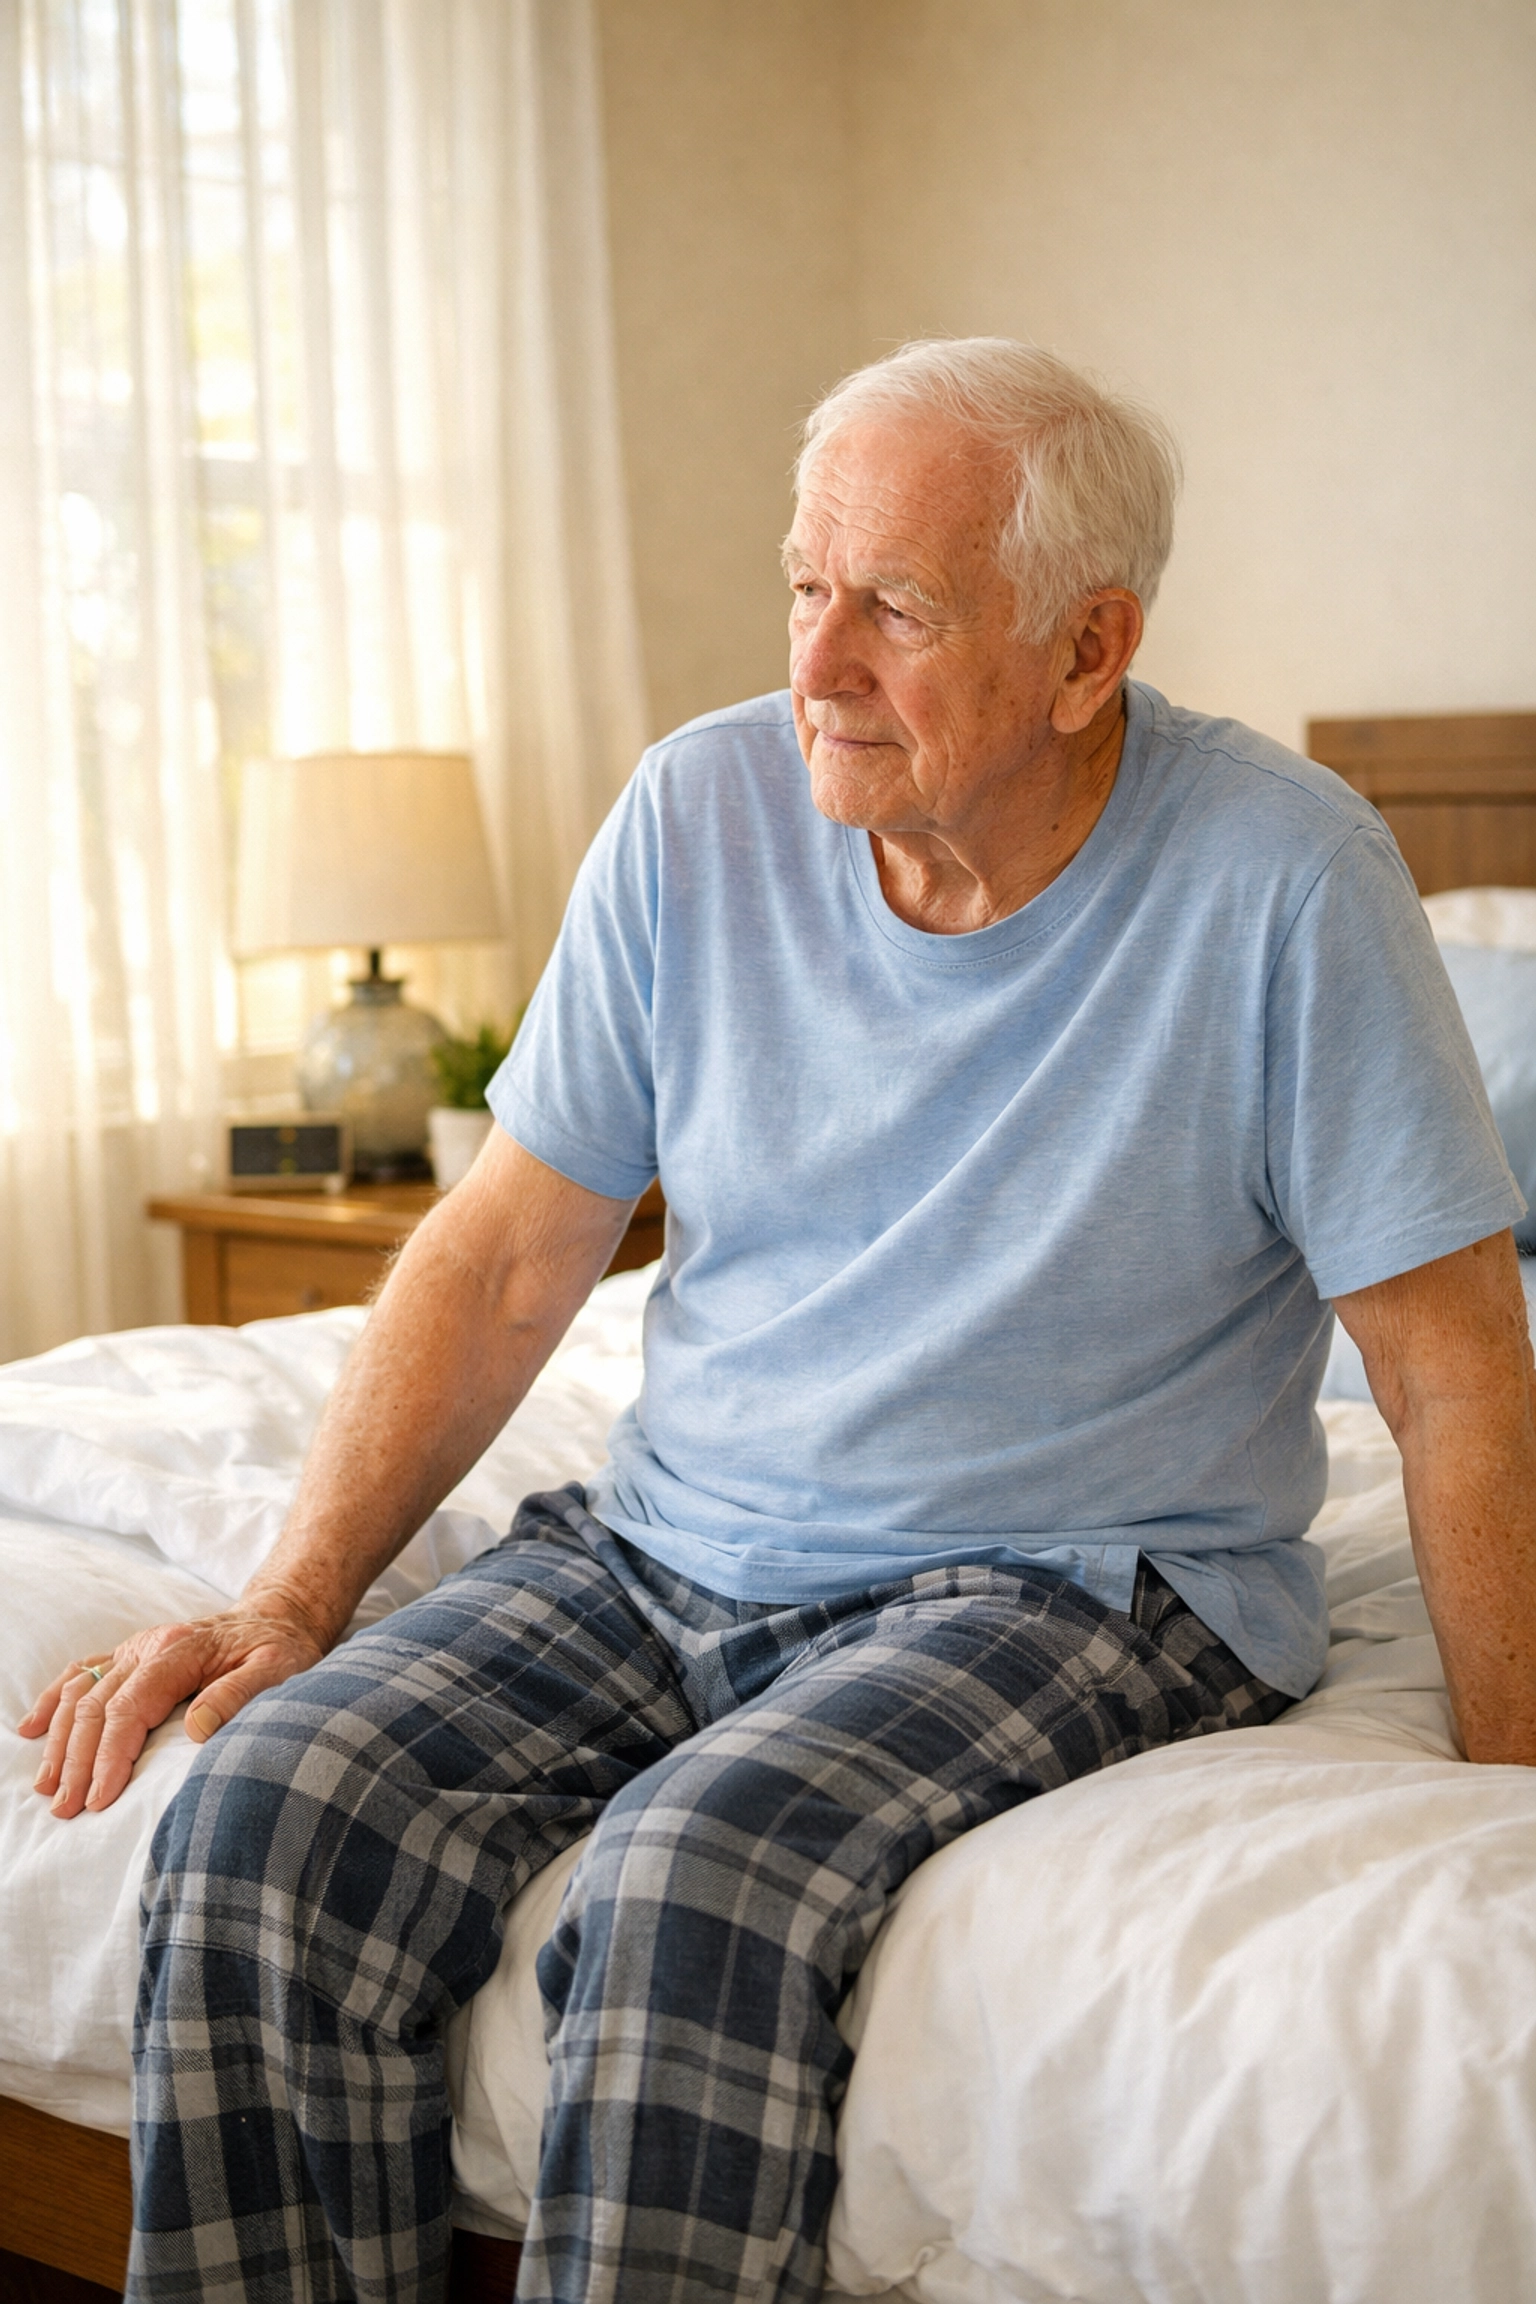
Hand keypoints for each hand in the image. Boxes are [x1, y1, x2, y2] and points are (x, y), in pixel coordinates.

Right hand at [18, 1605, 326, 1818]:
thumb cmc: (280, 1648)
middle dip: (76, 1761)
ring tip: (47, 1787)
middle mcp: (147, 1647)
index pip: (129, 1709)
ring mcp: (134, 1649)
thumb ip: (237, 1695)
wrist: (277, 1617)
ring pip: (80, 1693)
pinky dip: (53, 1701)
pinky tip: (30, 1729)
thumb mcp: (277, 1669)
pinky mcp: (129, 1655)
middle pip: (96, 1706)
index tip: (98, 1800)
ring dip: (59, 1741)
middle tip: (66, 1809)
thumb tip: (195, 1731)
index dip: (109, 1756)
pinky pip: (81, 1674)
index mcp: (178, 1651)